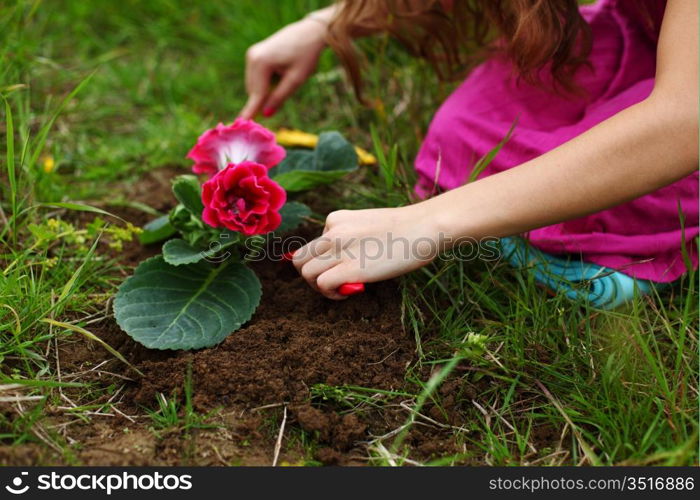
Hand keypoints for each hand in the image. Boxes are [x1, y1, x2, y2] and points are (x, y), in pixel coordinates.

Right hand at [239, 17, 326, 118]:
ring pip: (254, 85)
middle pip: (254, 90)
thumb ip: (280, 97)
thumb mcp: (296, 80)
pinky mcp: (254, 54)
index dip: (252, 111)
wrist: (309, 33)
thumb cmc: (306, 56)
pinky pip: (256, 77)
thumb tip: (266, 114)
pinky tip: (280, 74)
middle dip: (264, 100)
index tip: (242, 124)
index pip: (257, 93)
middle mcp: (252, 57)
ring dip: (266, 91)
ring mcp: (251, 54)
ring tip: (285, 78)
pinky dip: (266, 83)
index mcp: (262, 62)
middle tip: (280, 99)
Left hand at [291, 205, 441, 299]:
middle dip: (312, 275)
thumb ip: (349, 238)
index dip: (324, 261)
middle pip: (300, 259)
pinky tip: (348, 292)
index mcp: (335, 219)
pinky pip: (322, 284)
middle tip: (333, 282)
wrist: (424, 227)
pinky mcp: (350, 268)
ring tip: (340, 288)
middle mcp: (332, 232)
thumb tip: (340, 263)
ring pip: (306, 273)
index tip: (342, 267)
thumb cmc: (404, 229)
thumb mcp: (367, 224)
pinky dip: (330, 293)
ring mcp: (339, 249)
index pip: (313, 245)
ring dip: (319, 286)